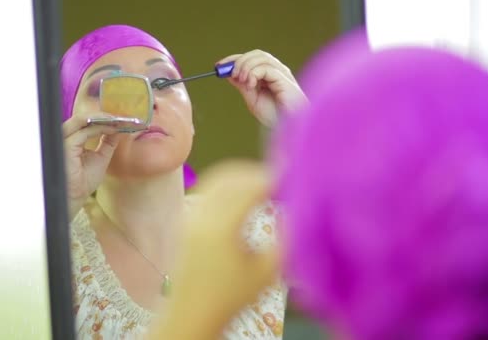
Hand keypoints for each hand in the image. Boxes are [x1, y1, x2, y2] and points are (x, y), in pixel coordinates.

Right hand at [62, 112, 121, 217]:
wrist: (76, 196)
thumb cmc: (83, 180)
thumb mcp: (101, 156)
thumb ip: (108, 142)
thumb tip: (118, 129)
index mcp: (72, 138)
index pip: (86, 121)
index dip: (105, 118)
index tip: (123, 118)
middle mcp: (65, 136)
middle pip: (84, 117)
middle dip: (105, 115)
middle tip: (123, 116)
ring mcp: (64, 139)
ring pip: (82, 119)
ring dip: (102, 118)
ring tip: (119, 119)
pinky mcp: (66, 146)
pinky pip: (84, 131)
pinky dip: (100, 127)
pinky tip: (113, 129)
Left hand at [149, 160, 279, 339]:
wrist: (191, 314)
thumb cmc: (231, 297)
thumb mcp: (266, 272)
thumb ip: (286, 239)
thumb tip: (299, 212)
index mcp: (221, 227)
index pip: (250, 187)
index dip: (274, 178)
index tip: (295, 176)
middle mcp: (202, 214)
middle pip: (233, 176)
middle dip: (259, 174)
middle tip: (283, 180)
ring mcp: (191, 215)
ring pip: (219, 178)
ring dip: (243, 176)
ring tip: (266, 185)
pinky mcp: (187, 219)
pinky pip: (209, 188)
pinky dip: (229, 183)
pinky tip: (244, 194)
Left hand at [218, 50, 307, 126]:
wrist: (288, 128)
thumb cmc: (275, 116)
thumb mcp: (252, 98)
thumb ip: (243, 85)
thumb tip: (229, 73)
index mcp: (270, 74)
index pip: (252, 58)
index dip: (235, 59)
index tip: (219, 65)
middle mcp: (277, 70)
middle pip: (256, 54)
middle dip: (239, 61)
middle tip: (230, 73)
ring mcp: (282, 73)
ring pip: (262, 57)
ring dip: (246, 66)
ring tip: (242, 81)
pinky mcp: (285, 78)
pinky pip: (266, 68)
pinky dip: (254, 73)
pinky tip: (251, 85)